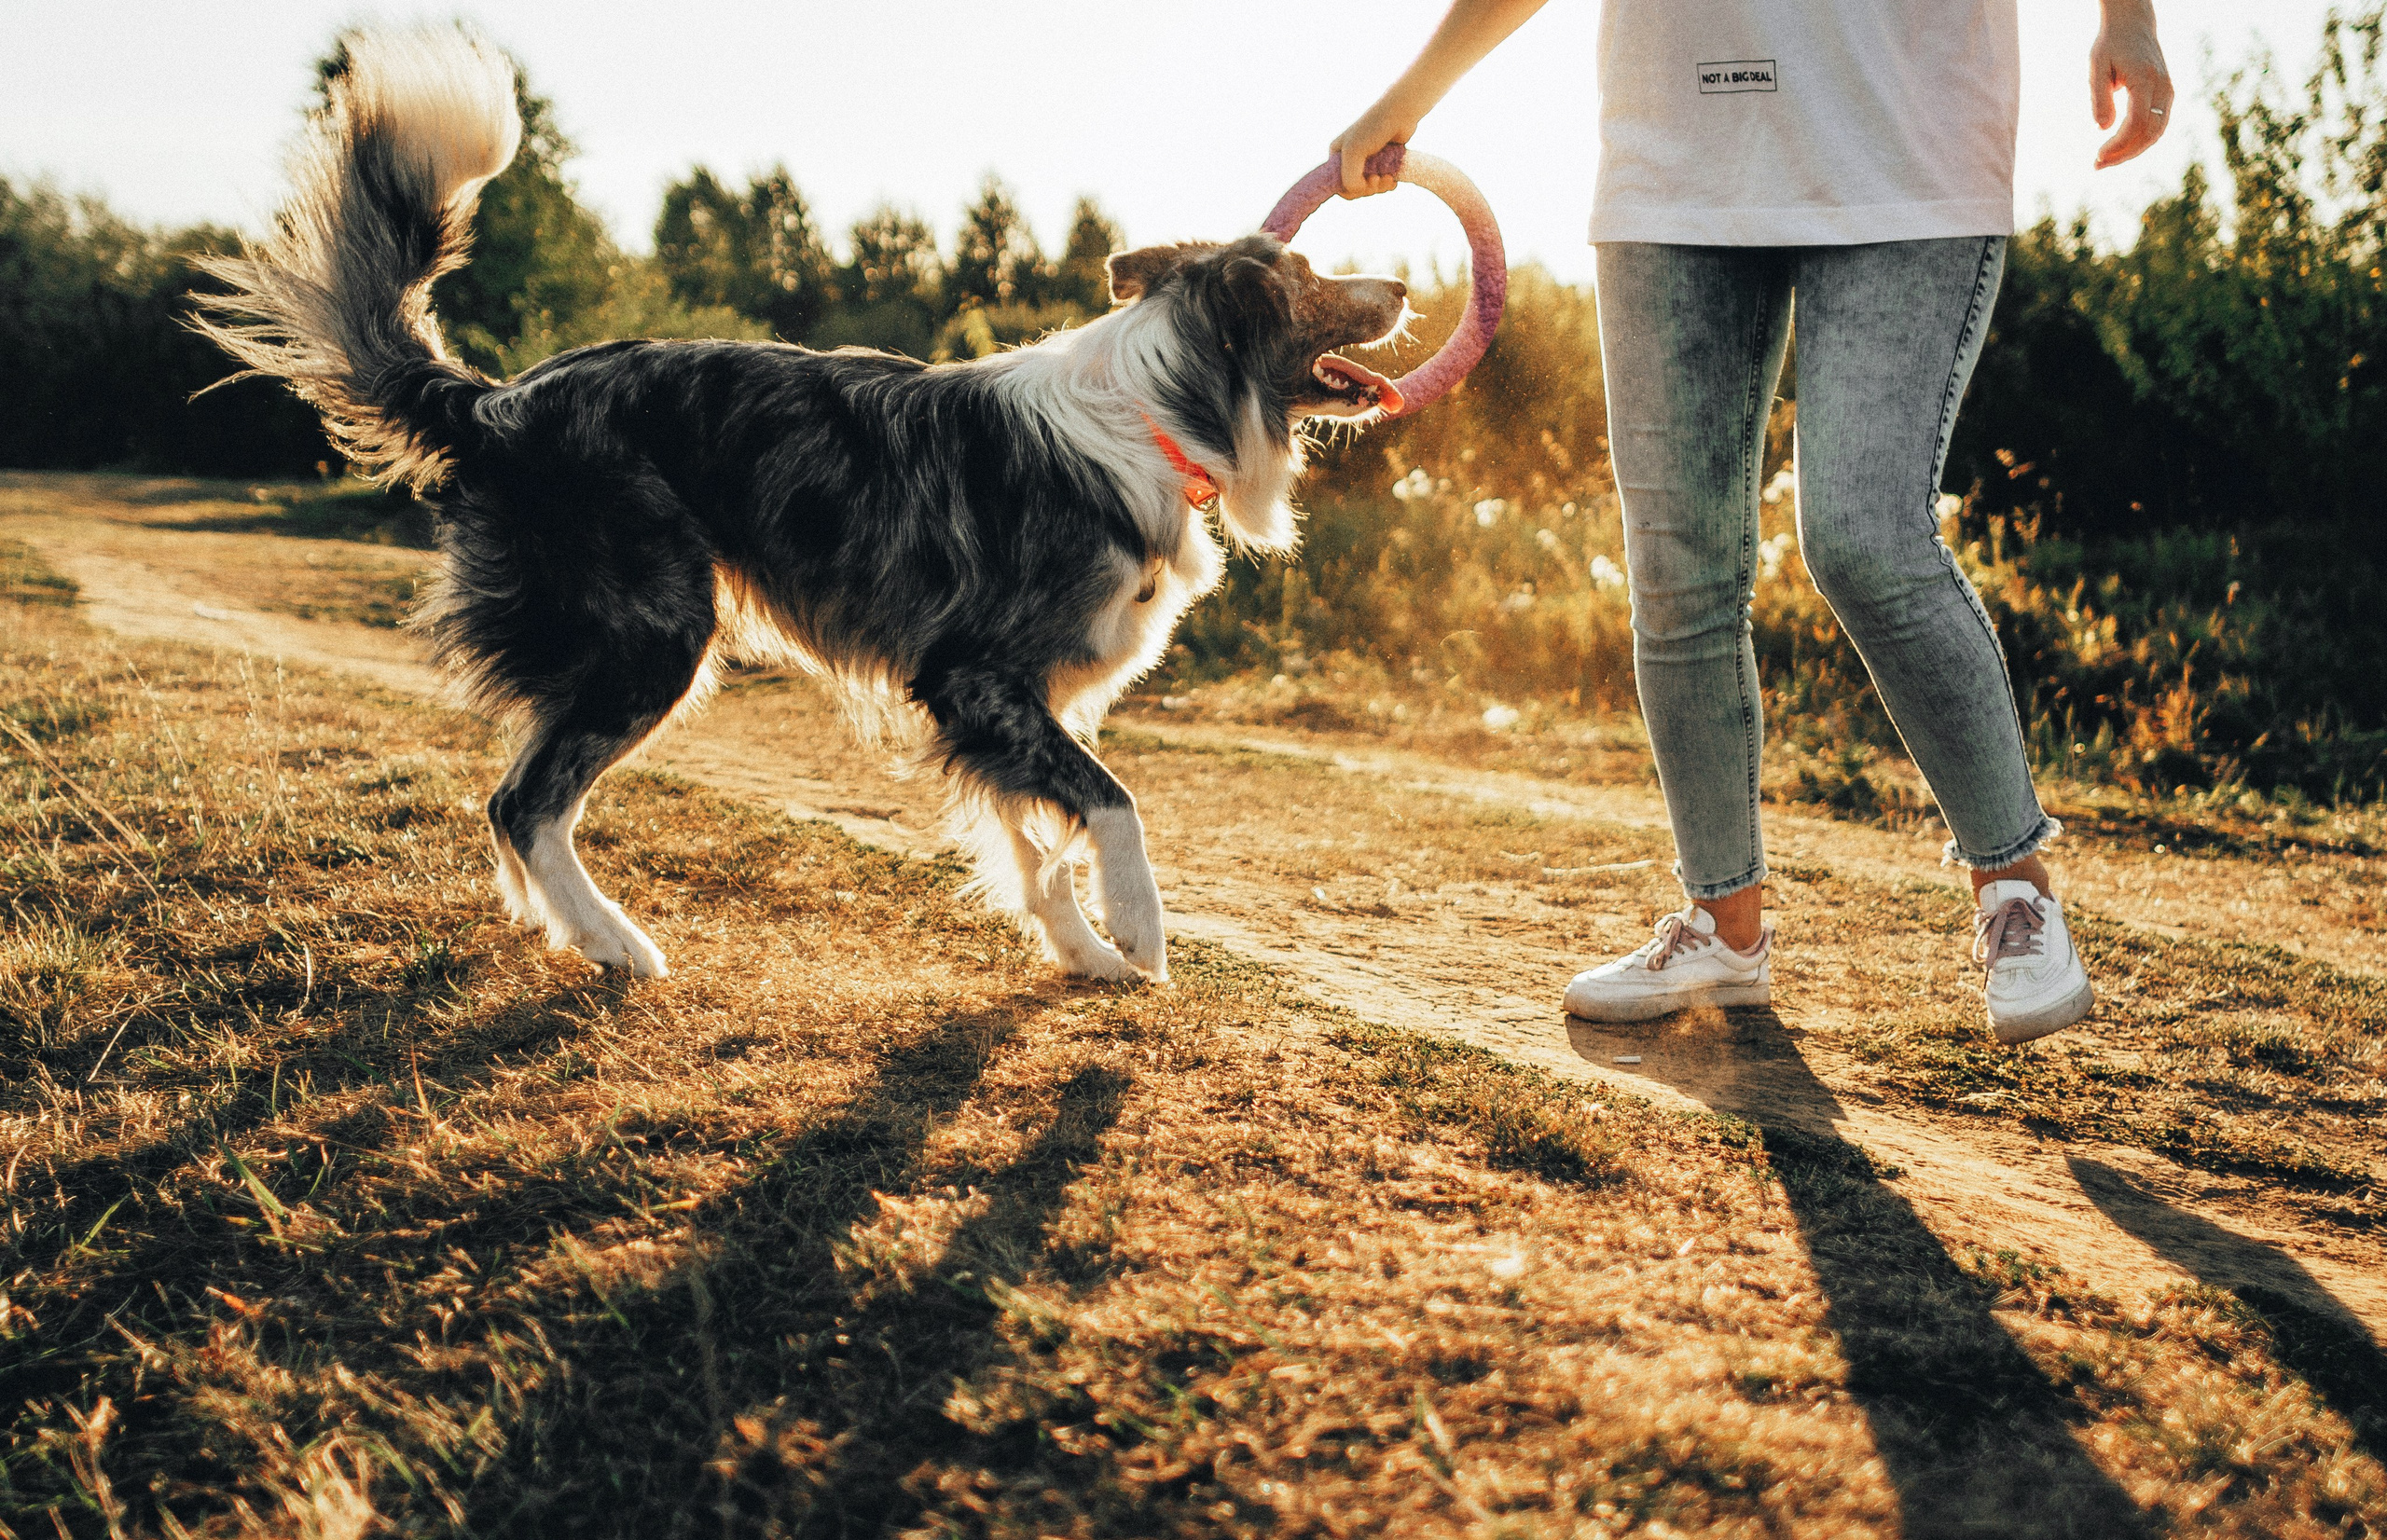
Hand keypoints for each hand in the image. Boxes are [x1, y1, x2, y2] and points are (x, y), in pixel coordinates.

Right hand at [1331, 91, 1424, 198]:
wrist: (1400, 113)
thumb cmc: (1374, 128)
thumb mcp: (1354, 153)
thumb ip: (1350, 177)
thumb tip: (1358, 190)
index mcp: (1337, 156)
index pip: (1338, 185)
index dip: (1352, 190)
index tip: (1366, 182)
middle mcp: (1349, 159)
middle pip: (1354, 189)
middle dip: (1367, 188)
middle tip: (1378, 180)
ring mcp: (1366, 161)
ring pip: (1369, 187)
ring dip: (1379, 187)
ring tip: (1388, 179)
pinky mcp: (1382, 162)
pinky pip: (1381, 182)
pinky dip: (1387, 184)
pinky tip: (1392, 179)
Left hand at [2090, 0, 2173, 167]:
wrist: (2133, 27)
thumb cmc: (2111, 45)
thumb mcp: (2097, 66)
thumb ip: (2100, 97)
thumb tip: (2103, 128)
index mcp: (2145, 79)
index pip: (2138, 122)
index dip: (2119, 143)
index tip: (2098, 155)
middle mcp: (2163, 87)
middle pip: (2150, 132)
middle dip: (2124, 153)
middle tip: (2097, 165)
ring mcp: (2168, 93)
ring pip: (2157, 133)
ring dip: (2132, 151)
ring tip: (2105, 161)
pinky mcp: (2166, 97)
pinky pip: (2157, 126)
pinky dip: (2139, 142)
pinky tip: (2119, 150)